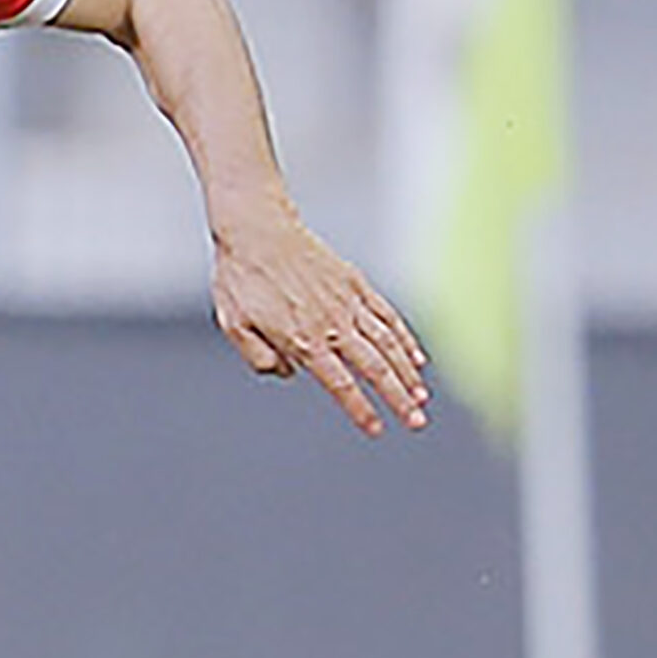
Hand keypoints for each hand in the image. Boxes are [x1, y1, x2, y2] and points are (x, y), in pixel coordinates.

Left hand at [211, 206, 429, 435]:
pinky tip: (415, 356)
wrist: (257, 228)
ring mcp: (347, 302)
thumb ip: (259, 356)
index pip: (340, 383)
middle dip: (399, 398)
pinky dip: (404, 337)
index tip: (377, 429)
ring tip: (422, 395)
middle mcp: (331, 323)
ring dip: (407, 372)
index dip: (360, 409)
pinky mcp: (355, 283)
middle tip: (417, 422)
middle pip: (374, 368)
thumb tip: (288, 373)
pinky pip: (386, 315)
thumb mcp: (234, 325)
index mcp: (302, 339)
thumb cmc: (242, 277)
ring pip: (387, 343)